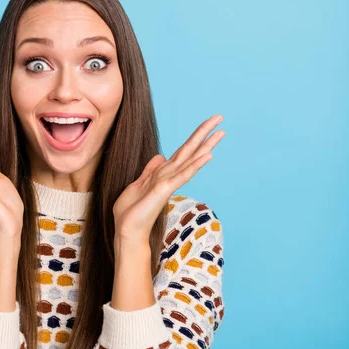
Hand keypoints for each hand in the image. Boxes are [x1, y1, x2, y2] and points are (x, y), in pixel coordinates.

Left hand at [113, 115, 224, 243]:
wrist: (127, 230)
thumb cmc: (132, 211)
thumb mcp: (138, 184)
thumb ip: (150, 170)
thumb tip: (160, 156)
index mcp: (163, 173)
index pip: (182, 152)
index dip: (194, 137)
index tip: (208, 124)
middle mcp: (169, 176)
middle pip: (190, 151)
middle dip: (204, 134)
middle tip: (220, 118)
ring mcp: (169, 183)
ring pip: (190, 159)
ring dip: (205, 145)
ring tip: (220, 132)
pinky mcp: (165, 190)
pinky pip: (183, 175)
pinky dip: (195, 165)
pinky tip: (208, 156)